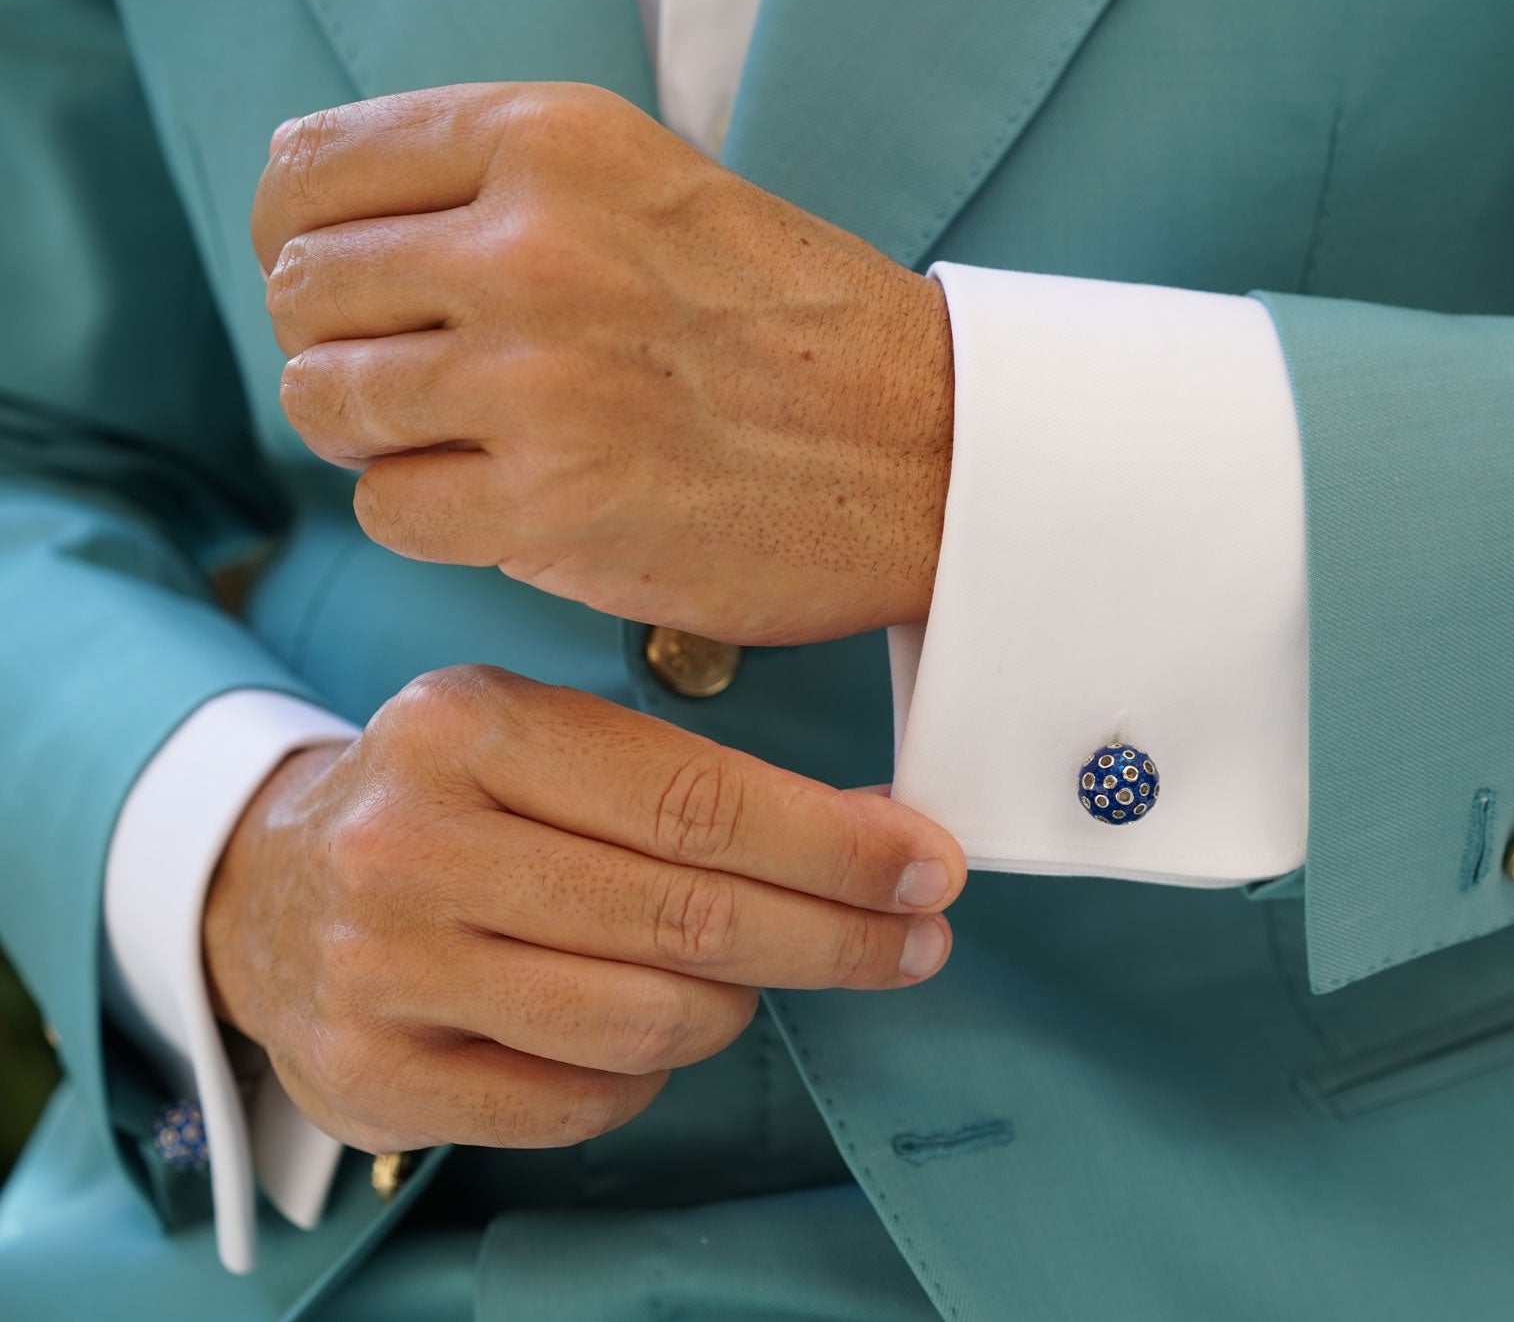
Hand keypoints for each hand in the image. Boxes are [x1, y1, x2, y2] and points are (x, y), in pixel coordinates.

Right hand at [202, 665, 964, 1153]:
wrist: (269, 891)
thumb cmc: (455, 807)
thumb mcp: (547, 742)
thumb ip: (692, 783)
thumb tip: (877, 840)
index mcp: (466, 727)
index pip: (694, 801)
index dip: (834, 846)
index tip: (929, 869)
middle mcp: (410, 844)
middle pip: (686, 918)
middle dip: (833, 937)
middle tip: (915, 943)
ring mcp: (380, 969)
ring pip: (645, 1021)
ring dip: (732, 1007)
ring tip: (741, 975)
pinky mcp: (372, 1077)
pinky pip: (581, 1101)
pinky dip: (644, 1074)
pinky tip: (646, 1027)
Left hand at [252, 82, 953, 646]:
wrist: (933, 453)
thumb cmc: (802, 330)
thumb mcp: (656, 187)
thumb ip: (503, 188)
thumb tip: (335, 228)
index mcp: (557, 143)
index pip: (312, 169)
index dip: (305, 236)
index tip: (343, 282)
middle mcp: (535, 247)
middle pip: (303, 289)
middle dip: (341, 340)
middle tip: (419, 376)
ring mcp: (537, 381)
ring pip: (325, 401)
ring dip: (376, 433)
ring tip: (464, 438)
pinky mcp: (552, 506)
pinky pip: (387, 509)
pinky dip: (429, 515)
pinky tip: (505, 502)